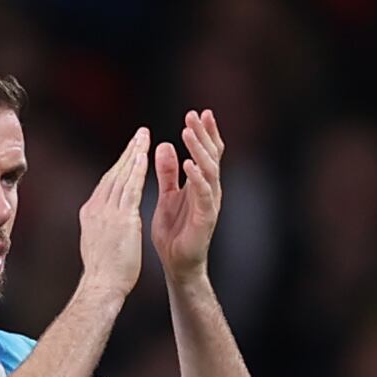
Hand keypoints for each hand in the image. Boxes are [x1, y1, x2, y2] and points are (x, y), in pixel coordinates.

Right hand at [76, 127, 149, 304]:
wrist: (101, 286)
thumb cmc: (103, 273)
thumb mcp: (97, 243)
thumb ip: (101, 228)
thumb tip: (103, 224)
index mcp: (91, 213)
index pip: (106, 183)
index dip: (118, 166)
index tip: (129, 153)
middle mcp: (96, 208)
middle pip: (113, 173)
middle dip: (127, 153)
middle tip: (138, 134)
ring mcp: (108, 212)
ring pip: (122, 176)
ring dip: (133, 154)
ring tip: (144, 137)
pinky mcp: (122, 218)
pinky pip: (131, 188)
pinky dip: (137, 170)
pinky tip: (144, 156)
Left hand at [151, 108, 224, 281]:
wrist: (177, 264)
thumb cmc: (174, 232)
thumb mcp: (167, 195)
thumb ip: (167, 172)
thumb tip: (165, 144)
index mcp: (200, 184)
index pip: (206, 153)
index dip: (205, 133)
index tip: (198, 112)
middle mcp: (209, 190)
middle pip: (211, 155)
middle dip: (203, 134)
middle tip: (193, 114)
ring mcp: (210, 204)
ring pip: (209, 170)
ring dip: (198, 150)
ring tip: (187, 132)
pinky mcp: (205, 218)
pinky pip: (204, 194)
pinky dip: (197, 178)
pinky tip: (188, 164)